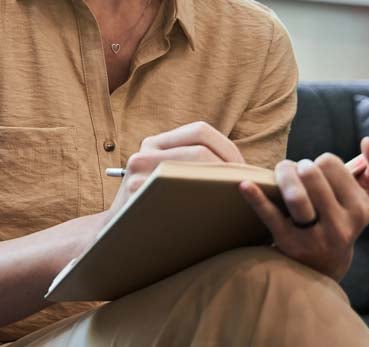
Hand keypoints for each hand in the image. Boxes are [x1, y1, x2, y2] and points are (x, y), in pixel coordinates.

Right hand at [109, 121, 243, 212]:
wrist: (116, 237)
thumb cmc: (157, 209)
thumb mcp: (167, 177)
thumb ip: (194, 165)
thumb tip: (252, 168)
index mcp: (155, 143)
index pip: (201, 131)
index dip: (229, 149)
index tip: (245, 172)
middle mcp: (144, 153)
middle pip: (201, 150)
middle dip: (231, 168)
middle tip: (248, 189)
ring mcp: (138, 174)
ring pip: (194, 169)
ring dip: (223, 183)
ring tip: (238, 199)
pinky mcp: (138, 196)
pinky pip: (182, 193)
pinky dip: (207, 201)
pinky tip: (218, 213)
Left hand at [239, 153, 368, 279]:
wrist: (323, 264)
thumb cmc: (344, 215)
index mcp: (362, 208)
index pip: (332, 164)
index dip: (320, 163)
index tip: (320, 173)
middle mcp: (342, 225)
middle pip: (311, 174)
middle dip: (299, 166)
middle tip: (296, 173)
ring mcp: (315, 236)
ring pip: (294, 194)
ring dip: (282, 176)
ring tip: (282, 176)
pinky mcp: (288, 242)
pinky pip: (270, 215)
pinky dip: (256, 197)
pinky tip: (245, 184)